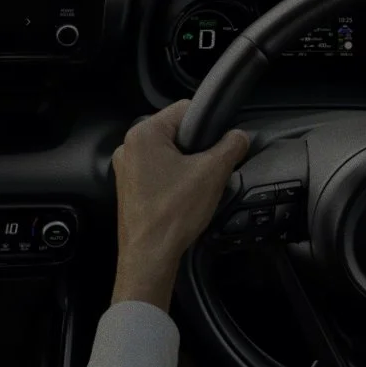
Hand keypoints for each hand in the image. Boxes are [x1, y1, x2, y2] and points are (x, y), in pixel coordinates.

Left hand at [111, 100, 250, 310]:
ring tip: (195, 188)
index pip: (185, 109)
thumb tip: (239, 137)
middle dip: (197, 149)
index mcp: (144, 134)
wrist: (149, 257)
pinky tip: (183, 199)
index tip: (220, 141)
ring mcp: (126, 170)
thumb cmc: (171, 216)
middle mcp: (129, 148)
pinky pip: (157, 173)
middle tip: (209, 170)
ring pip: (167, 155)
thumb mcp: (213, 173)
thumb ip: (231, 147)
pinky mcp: (129, 189)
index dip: (209, 123)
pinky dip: (173, 181)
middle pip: (176, 133)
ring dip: (186, 167)